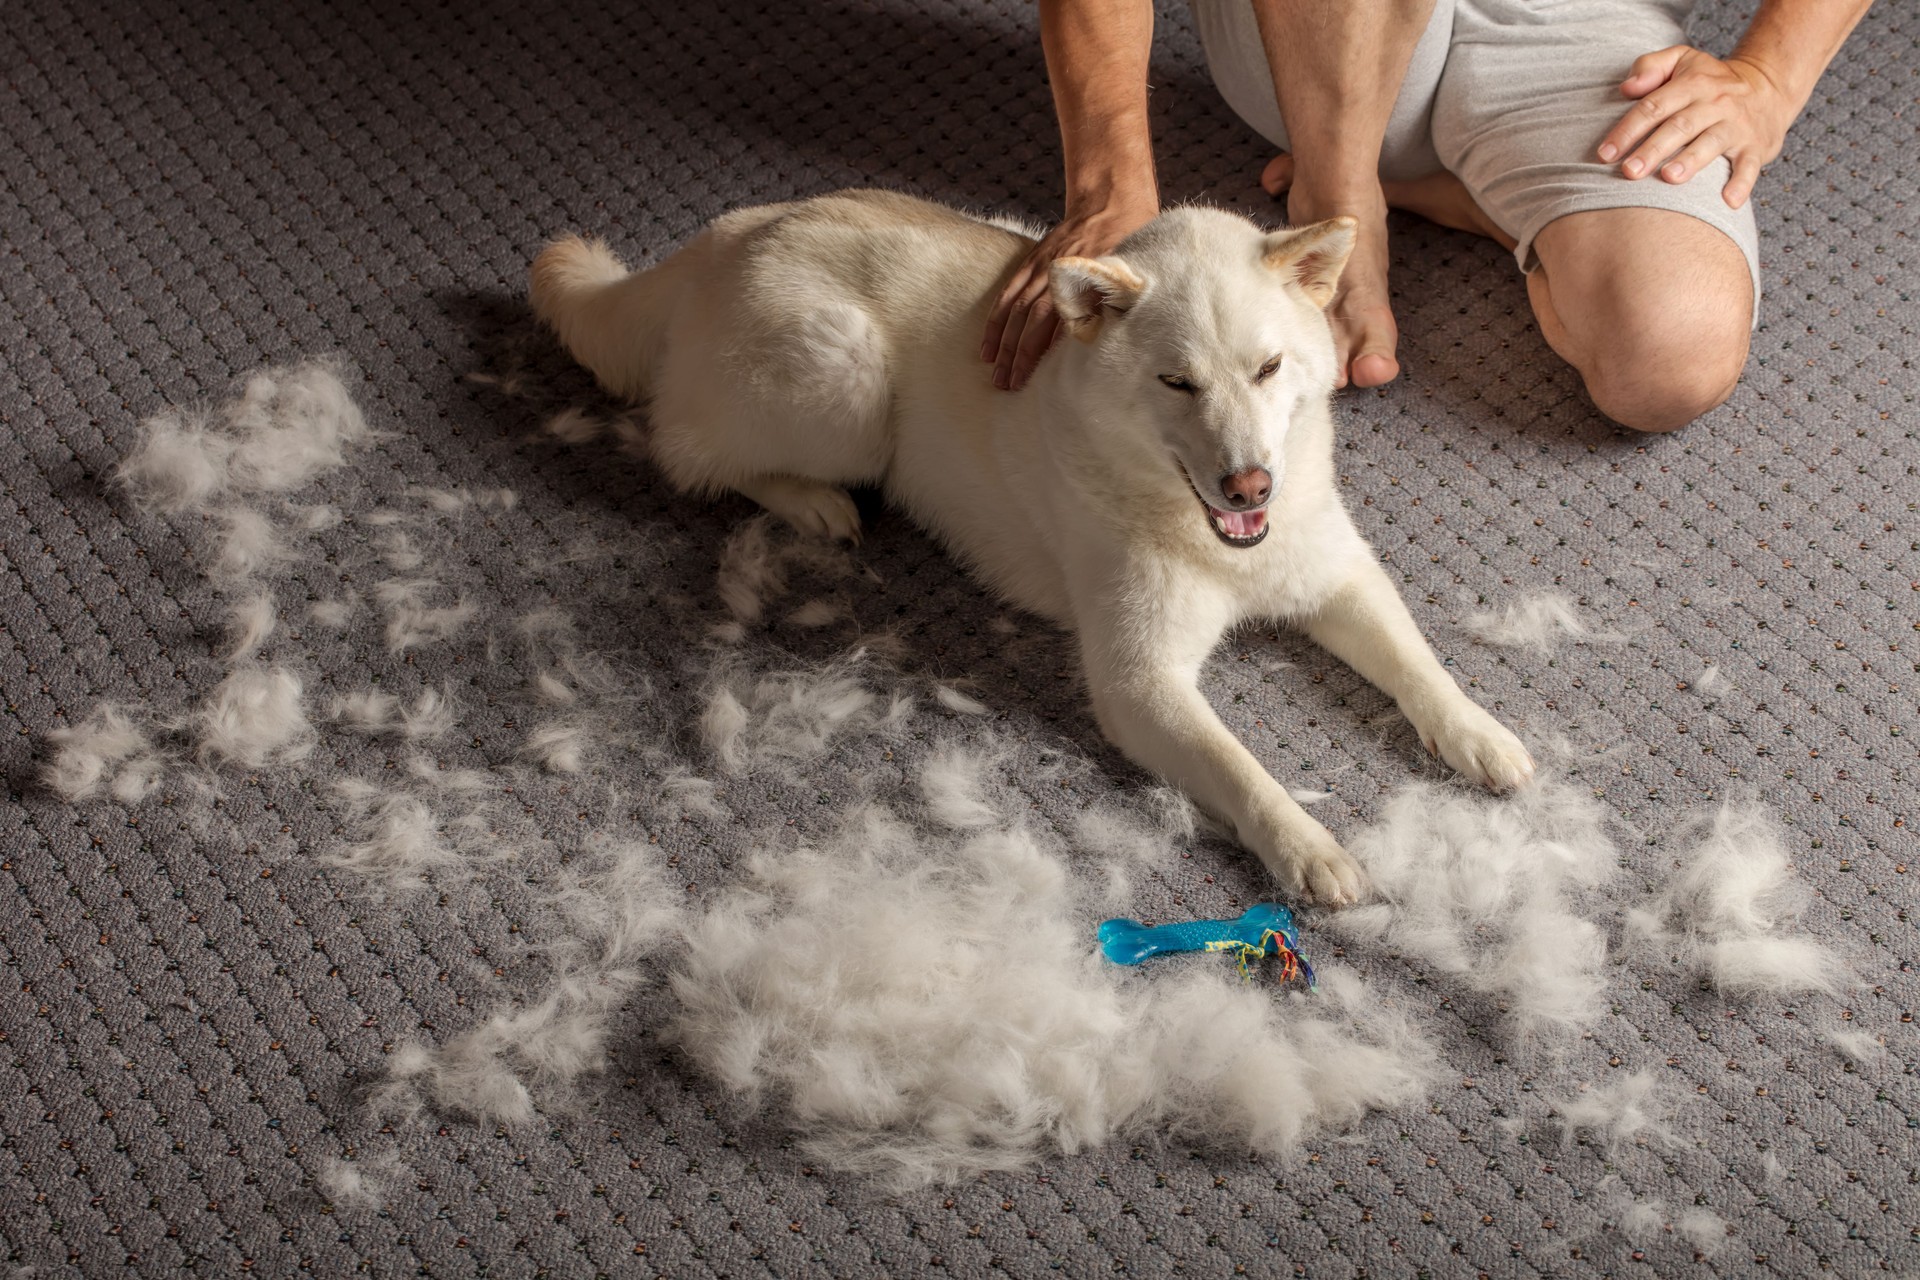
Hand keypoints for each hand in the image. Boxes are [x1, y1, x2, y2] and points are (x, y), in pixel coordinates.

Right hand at [981, 195, 1155, 389]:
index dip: (1043, 353)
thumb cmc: (1128, 239)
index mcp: (1082, 280)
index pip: (1056, 324)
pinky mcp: (1031, 262)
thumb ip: (1116, 300)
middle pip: (1031, 322)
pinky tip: (988, 346)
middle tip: (1009, 387)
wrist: (1109, 200)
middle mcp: (1056, 275)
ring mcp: (1040, 268)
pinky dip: (996, 321)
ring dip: (1004, 345)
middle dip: (1018, 356)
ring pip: (1016, 311)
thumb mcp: (1130, 269)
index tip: (1035, 380)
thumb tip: (1107, 338)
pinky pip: (1007, 294)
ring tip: (997, 375)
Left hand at [1598, 46, 1796, 208]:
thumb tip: (1626, 87)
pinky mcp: (1755, 146)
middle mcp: (1715, 103)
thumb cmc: (1710, 80)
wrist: (1770, 85)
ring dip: (1691, 162)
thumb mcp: (1683, 60)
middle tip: (1629, 171)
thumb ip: (1651, 66)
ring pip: (1711, 143)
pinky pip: (1749, 165)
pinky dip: (1741, 183)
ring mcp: (1736, 126)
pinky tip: (1728, 201)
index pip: (1655, 106)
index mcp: (1692, 84)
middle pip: (1679, 127)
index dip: (1628, 129)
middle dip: (1653, 149)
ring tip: (1669, 178)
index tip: (1605, 153)